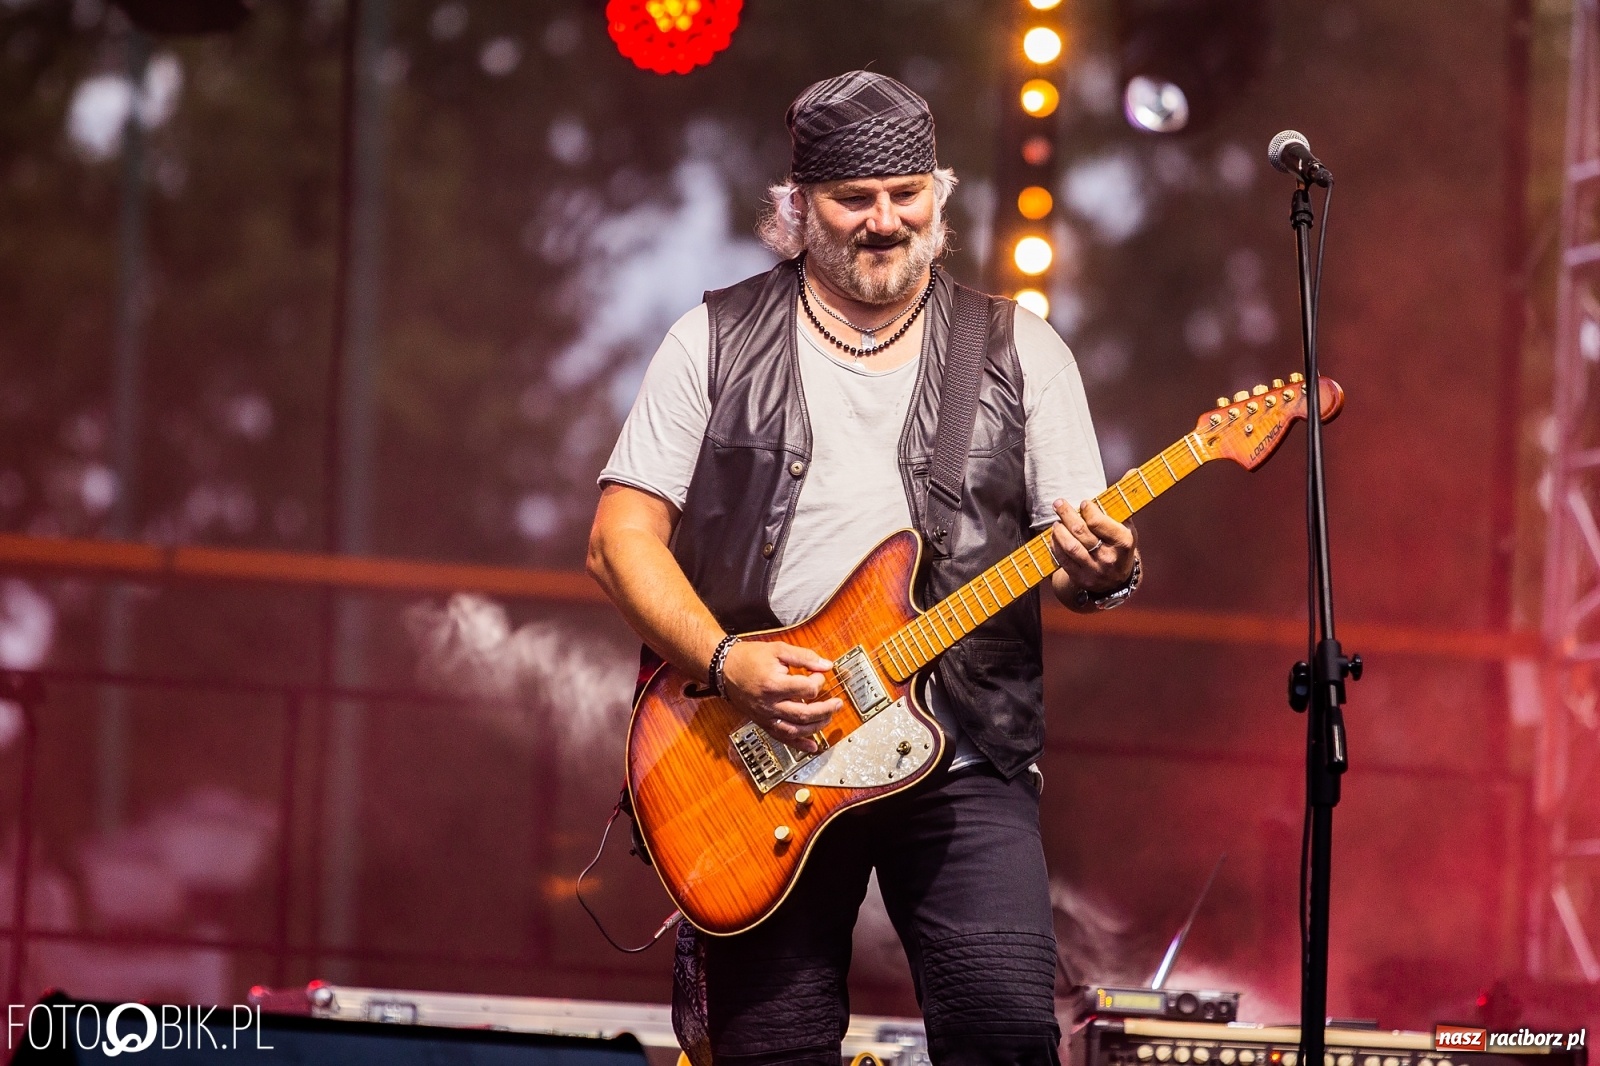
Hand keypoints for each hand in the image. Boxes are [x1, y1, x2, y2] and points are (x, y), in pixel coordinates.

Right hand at [720, 641, 841, 752]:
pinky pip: (782, 738)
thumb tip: (826, 665)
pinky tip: (812, 747)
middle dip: (825, 710)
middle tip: (837, 703)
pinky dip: (799, 744)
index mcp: (774, 685)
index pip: (807, 689)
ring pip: (796, 730)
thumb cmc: (749, 657)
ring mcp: (766, 716)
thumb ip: (804, 657)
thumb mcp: (778, 649)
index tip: (819, 674)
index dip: (819, 681)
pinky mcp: (763, 722)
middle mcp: (770, 704)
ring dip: (816, 727)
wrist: (724, 668)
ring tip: (828, 718)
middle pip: (805, 714)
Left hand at [1049, 497, 1136, 598]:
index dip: (1088, 510)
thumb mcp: (1127, 525)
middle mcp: (1109, 557)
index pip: (1098, 522)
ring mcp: (1095, 570)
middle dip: (1066, 515)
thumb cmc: (1119, 544)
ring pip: (1070, 547)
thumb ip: (1123, 501)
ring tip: (1056, 522)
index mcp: (1123, 542)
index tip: (1083, 503)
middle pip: (1081, 532)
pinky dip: (1055, 545)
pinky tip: (1055, 536)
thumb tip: (1131, 470)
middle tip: (1058, 504)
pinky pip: (1063, 560)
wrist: (1118, 579)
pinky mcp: (1081, 579)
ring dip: (1059, 531)